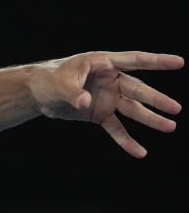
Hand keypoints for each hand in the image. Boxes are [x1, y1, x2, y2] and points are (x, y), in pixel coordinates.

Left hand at [28, 51, 182, 156]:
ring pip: (132, 110)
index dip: (157, 61)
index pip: (135, 60)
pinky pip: (116, 128)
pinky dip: (126, 140)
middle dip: (156, 99)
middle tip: (175, 109)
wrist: (38, 94)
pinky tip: (140, 152)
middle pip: (137, 90)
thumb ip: (74, 93)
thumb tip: (86, 103)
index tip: (178, 62)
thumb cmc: (49, 80)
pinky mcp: (100, 114)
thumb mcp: (59, 84)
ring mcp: (107, 98)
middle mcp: (111, 80)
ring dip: (150, 119)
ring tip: (169, 127)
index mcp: (103, 64)